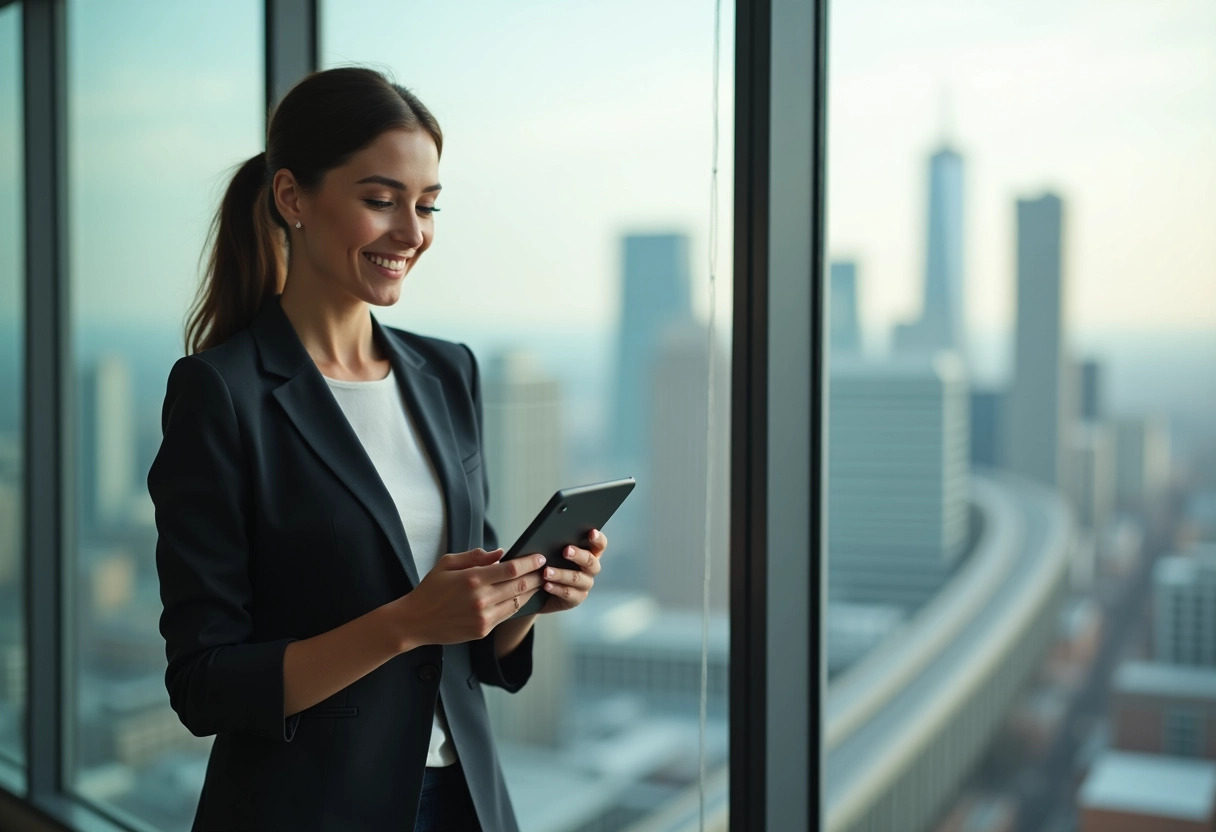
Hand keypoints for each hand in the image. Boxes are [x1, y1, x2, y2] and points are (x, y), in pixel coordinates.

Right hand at [385, 548, 546, 650]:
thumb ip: (475, 556)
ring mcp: (483, 617)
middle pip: (520, 585)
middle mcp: (481, 599)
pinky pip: (507, 615)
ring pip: (517, 602)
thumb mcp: (447, 563)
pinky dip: (517, 604)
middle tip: (545, 569)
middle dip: (537, 576)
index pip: (512, 569)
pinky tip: (521, 596)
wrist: (415, 621)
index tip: (540, 557)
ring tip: (538, 582)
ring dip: (531, 591)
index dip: (530, 562)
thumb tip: (501, 553)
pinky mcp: (483, 630)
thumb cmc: (431, 589)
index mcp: (472, 579)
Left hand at [539, 529, 607, 613]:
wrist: (543, 590)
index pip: (600, 545)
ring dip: (561, 574)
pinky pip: (568, 594)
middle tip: (565, 551)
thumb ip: (559, 543)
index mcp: (590, 554)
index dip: (598, 539)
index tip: (591, 533)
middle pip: (590, 562)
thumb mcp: (555, 552)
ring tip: (547, 571)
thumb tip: (551, 534)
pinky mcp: (576, 598)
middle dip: (578, 555)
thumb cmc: (552, 564)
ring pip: (577, 579)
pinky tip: (546, 585)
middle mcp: (590, 569)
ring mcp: (585, 585)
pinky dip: (556, 589)